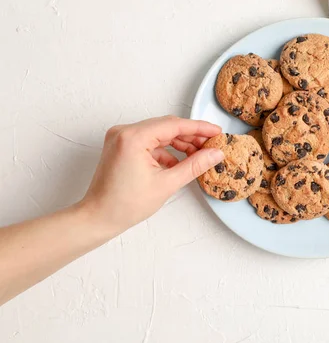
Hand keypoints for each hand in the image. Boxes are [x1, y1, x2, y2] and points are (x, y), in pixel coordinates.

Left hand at [82, 115, 223, 235]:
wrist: (98, 217)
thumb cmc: (125, 204)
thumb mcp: (167, 184)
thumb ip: (194, 165)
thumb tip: (215, 154)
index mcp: (133, 137)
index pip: (174, 125)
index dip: (199, 128)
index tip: (216, 132)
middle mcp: (125, 131)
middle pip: (167, 126)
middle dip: (190, 136)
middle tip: (211, 146)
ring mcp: (121, 137)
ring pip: (159, 133)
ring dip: (179, 143)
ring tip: (198, 155)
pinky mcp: (121, 145)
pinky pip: (149, 141)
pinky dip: (165, 150)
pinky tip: (178, 163)